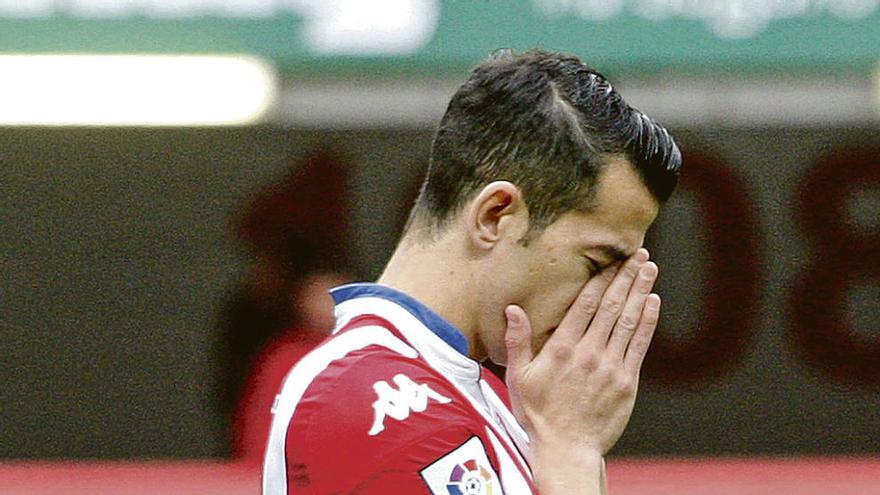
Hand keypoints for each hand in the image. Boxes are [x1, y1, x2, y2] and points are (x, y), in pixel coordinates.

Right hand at [504, 248, 659, 455]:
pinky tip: (653, 302)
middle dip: (626, 277)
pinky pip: (640, 345)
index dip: (601, 278)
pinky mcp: (627, 382)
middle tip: (639, 254)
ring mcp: (610, 367)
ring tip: (650, 269)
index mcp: (562, 348)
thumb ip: (518, 340)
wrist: (566, 448)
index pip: (586, 304)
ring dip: (641, 292)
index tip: (612, 258)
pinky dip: (648, 321)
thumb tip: (513, 308)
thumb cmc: (537, 413)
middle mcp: (589, 353)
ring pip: (629, 321)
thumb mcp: (518, 376)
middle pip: (612, 306)